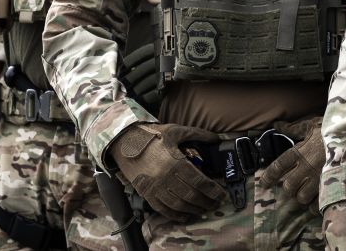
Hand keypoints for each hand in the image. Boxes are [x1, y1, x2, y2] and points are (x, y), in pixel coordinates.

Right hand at [108, 123, 227, 221]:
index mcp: (175, 161)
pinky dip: (175, 215)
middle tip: (216, 204)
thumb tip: (216, 138)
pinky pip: (162, 209)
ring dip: (194, 210)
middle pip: (191, 195)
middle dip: (207, 202)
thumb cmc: (151, 135)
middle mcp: (165, 177)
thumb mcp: (176, 131)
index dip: (213, 191)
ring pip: (178, 205)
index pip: (199, 181)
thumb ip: (198, 134)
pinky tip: (185, 215)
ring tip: (204, 209)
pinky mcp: (146, 192)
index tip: (222, 194)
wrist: (123, 142)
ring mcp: (154, 187)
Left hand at [258, 118, 323, 205]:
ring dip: (301, 197)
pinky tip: (317, 202)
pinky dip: (316, 205)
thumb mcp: (311, 125)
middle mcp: (306, 167)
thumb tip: (278, 125)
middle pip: (288, 186)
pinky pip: (318, 203)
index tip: (263, 183)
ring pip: (302, 197)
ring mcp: (318, 178)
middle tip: (291, 187)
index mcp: (299, 152)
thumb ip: (294, 128)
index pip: (278, 166)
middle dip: (288, 188)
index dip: (269, 176)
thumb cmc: (332, 130)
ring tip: (304, 194)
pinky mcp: (330, 185)